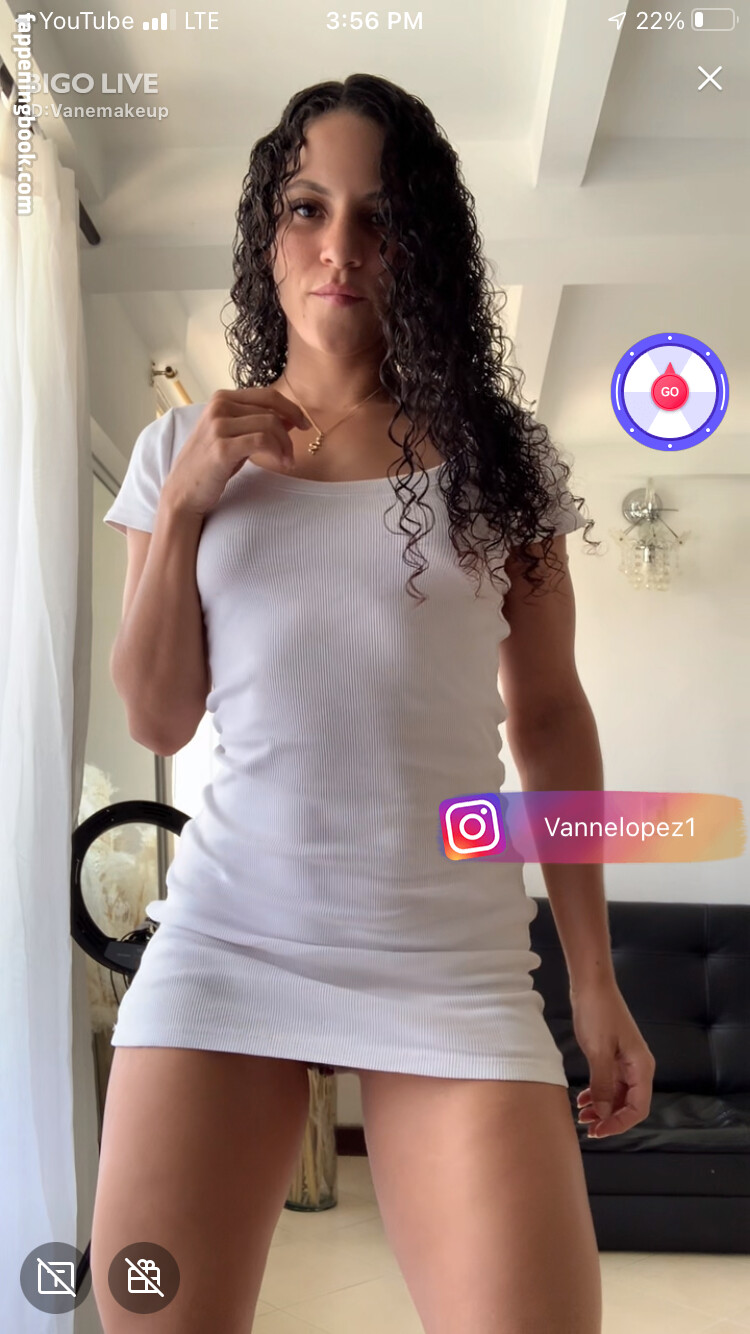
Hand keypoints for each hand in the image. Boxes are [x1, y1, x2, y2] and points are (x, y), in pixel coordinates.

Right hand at [165, 388, 311, 518]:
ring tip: (286, 462)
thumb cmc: (209, 466)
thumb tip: (290, 418)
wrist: (183, 492)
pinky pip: (262, 441)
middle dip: (288, 433)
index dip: (290, 408)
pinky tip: (281, 463)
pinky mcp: (222, 447)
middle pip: (270, 411)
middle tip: (292, 454)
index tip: (303, 424)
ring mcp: (218, 426)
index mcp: (221, 399)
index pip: (266, 395)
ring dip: (285, 445)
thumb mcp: (234, 438)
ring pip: (269, 425)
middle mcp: (219, 407)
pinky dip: (277, 452)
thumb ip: (257, 424)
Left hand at [569, 981, 654, 1138]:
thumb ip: (603, 1084)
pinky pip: (610, 1083)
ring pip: (618, 1095)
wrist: (591, 985)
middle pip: (629, 1105)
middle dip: (609, 1118)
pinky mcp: (613, 1056)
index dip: (620, 1123)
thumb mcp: (598, 1051)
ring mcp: (626, 1062)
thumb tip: (604, 1114)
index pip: (638, 1108)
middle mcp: (638, 1067)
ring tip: (582, 1115)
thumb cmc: (598, 1013)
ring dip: (602, 1108)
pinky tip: (583, 1099)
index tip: (599, 1130)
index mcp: (641, 1067)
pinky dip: (598, 1093)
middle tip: (587, 1126)